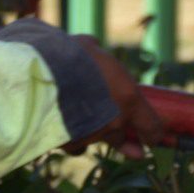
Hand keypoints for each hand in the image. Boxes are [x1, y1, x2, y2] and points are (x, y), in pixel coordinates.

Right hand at [67, 35, 171, 156]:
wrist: (39, 75)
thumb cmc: (68, 54)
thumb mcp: (90, 48)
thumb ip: (98, 56)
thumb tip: (93, 46)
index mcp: (128, 99)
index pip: (152, 129)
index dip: (154, 135)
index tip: (152, 136)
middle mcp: (114, 122)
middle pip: (123, 141)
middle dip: (124, 141)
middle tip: (125, 139)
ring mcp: (91, 135)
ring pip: (97, 140)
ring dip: (94, 133)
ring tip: (80, 118)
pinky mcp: (69, 143)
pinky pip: (76, 147)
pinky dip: (73, 140)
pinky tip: (66, 131)